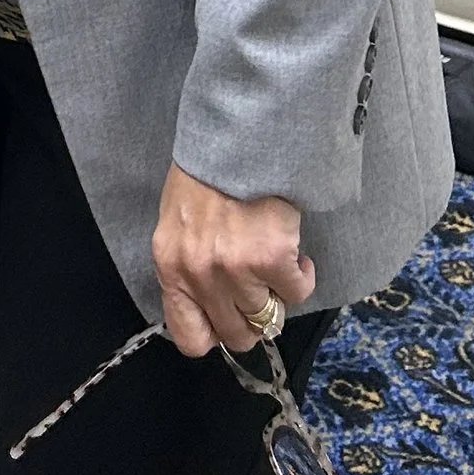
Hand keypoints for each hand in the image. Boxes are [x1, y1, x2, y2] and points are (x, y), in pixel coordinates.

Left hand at [151, 162, 314, 356]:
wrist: (237, 138)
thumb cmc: (206, 173)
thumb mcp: (178, 223)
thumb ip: (189, 266)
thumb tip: (213, 303)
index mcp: (170, 267)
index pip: (189, 336)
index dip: (215, 334)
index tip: (229, 317)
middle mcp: (199, 275)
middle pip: (236, 335)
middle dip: (253, 318)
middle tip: (261, 289)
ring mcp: (235, 270)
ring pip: (268, 320)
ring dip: (278, 297)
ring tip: (278, 267)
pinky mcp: (270, 259)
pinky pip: (296, 292)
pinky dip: (302, 277)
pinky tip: (296, 255)